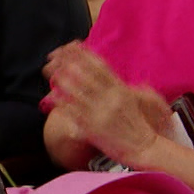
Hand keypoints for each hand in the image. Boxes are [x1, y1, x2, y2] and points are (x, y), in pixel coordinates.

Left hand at [43, 42, 171, 167]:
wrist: (144, 147)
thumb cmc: (138, 124)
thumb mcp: (135, 100)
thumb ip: (121, 85)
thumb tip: (111, 75)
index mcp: (120, 89)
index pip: (100, 66)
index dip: (84, 54)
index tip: (70, 46)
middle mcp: (110, 99)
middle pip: (85, 75)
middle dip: (67, 63)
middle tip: (53, 56)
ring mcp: (101, 113)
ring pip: (77, 91)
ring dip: (61, 79)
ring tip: (50, 72)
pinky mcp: (93, 128)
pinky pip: (74, 112)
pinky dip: (62, 103)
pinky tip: (51, 96)